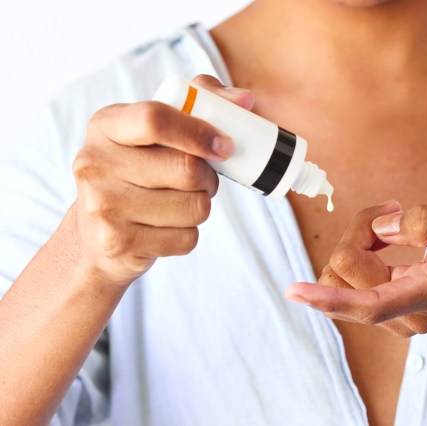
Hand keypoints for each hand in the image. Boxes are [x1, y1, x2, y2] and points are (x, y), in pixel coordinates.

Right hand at [72, 75, 254, 284]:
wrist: (96, 235)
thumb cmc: (138, 174)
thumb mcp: (154, 133)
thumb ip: (201, 104)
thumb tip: (245, 99)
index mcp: (106, 126)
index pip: (155, 119)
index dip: (199, 132)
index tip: (225, 146)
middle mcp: (94, 163)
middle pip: (186, 169)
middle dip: (209, 178)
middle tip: (203, 180)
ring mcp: (102, 206)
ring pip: (194, 207)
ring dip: (201, 207)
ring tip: (179, 204)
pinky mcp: (117, 243)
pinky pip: (186, 239)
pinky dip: (188, 235)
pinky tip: (165, 229)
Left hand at [286, 201, 426, 336]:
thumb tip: (383, 229)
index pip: (372, 304)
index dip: (331, 297)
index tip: (295, 292)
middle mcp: (407, 315)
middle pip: (348, 270)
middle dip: (360, 229)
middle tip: (395, 210)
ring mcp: (396, 316)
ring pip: (341, 273)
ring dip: (356, 239)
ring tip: (393, 223)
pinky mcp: (387, 308)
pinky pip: (348, 277)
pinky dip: (359, 247)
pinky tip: (386, 237)